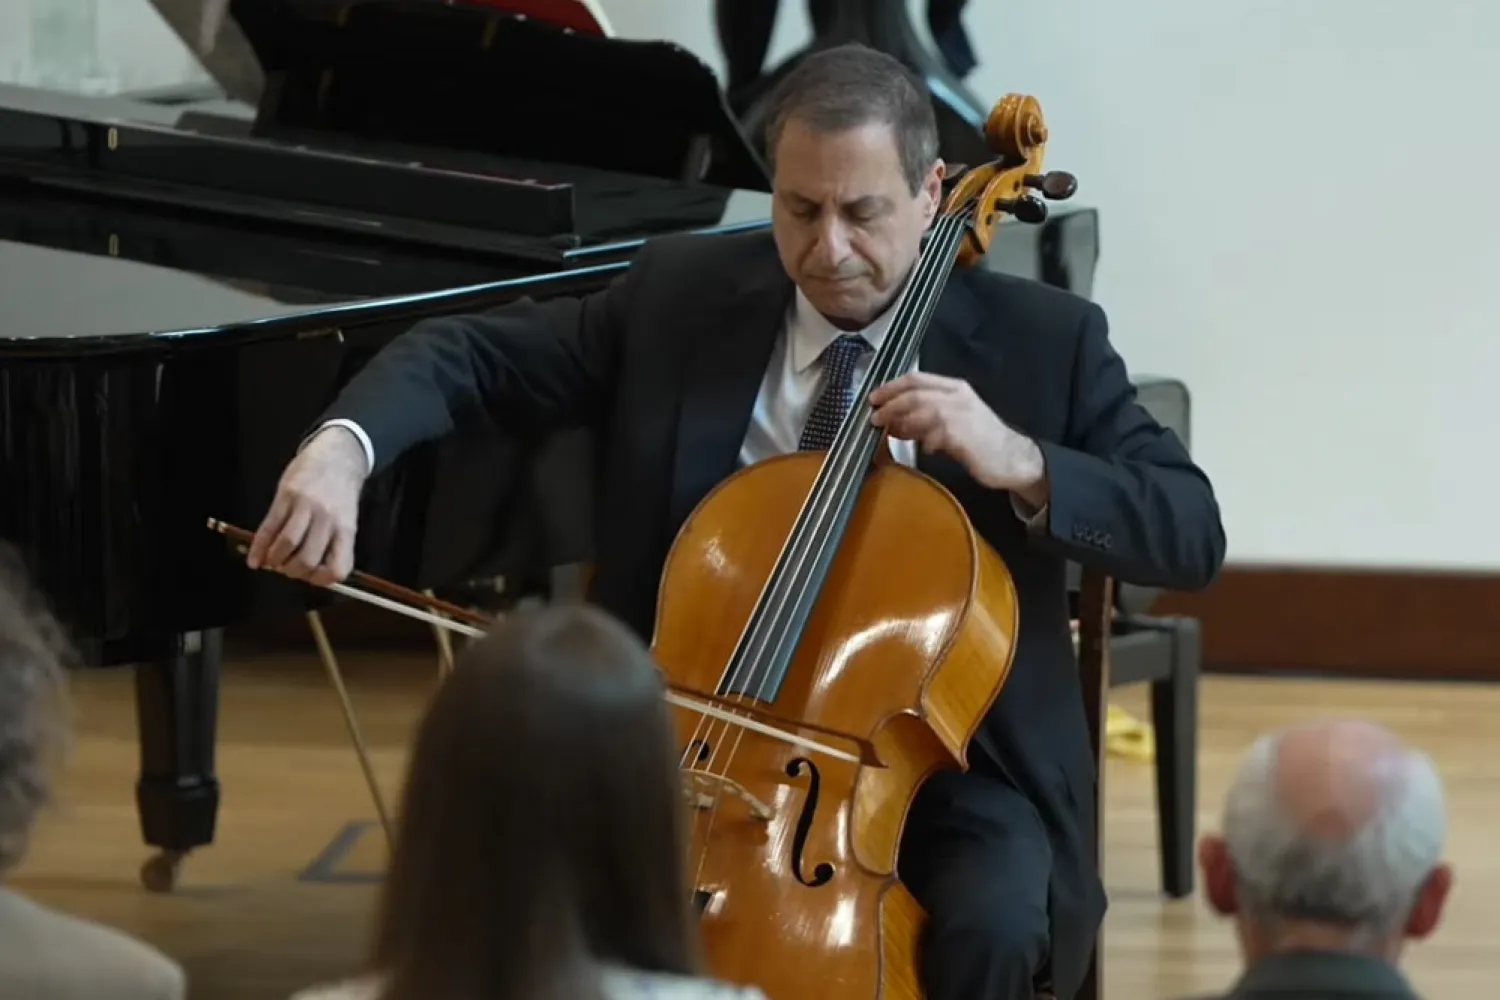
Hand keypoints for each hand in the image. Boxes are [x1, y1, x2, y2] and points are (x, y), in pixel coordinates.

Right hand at [246, 426, 367, 584]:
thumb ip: (333, 544)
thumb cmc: (341, 492)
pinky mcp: (286, 495)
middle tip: (288, 568)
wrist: (338, 455)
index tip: (311, 577)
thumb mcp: (346, 519)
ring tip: (273, 560)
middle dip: (293, 572)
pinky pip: (269, 526)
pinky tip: (254, 560)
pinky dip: (258, 547)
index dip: (321, 580)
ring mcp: (306, 507)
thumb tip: (310, 573)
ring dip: (275, 559)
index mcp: (346, 529)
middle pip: (307, 560)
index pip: (338, 568)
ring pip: (286, 544)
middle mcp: (328, 520)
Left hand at [868, 372, 1048, 502]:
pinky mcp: (962, 436)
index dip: (891, 387)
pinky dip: (923, 442)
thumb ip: (925, 418)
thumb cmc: (981, 439)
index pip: (916, 379)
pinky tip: (924, 449)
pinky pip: (933, 435)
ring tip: (890, 432)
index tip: (874, 398)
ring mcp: (961, 415)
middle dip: (890, 404)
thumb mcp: (953, 420)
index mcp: (955, 387)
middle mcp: (958, 396)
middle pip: (914, 393)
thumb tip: (893, 423)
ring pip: (921, 411)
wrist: (1013, 457)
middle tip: (874, 417)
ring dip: (901, 422)